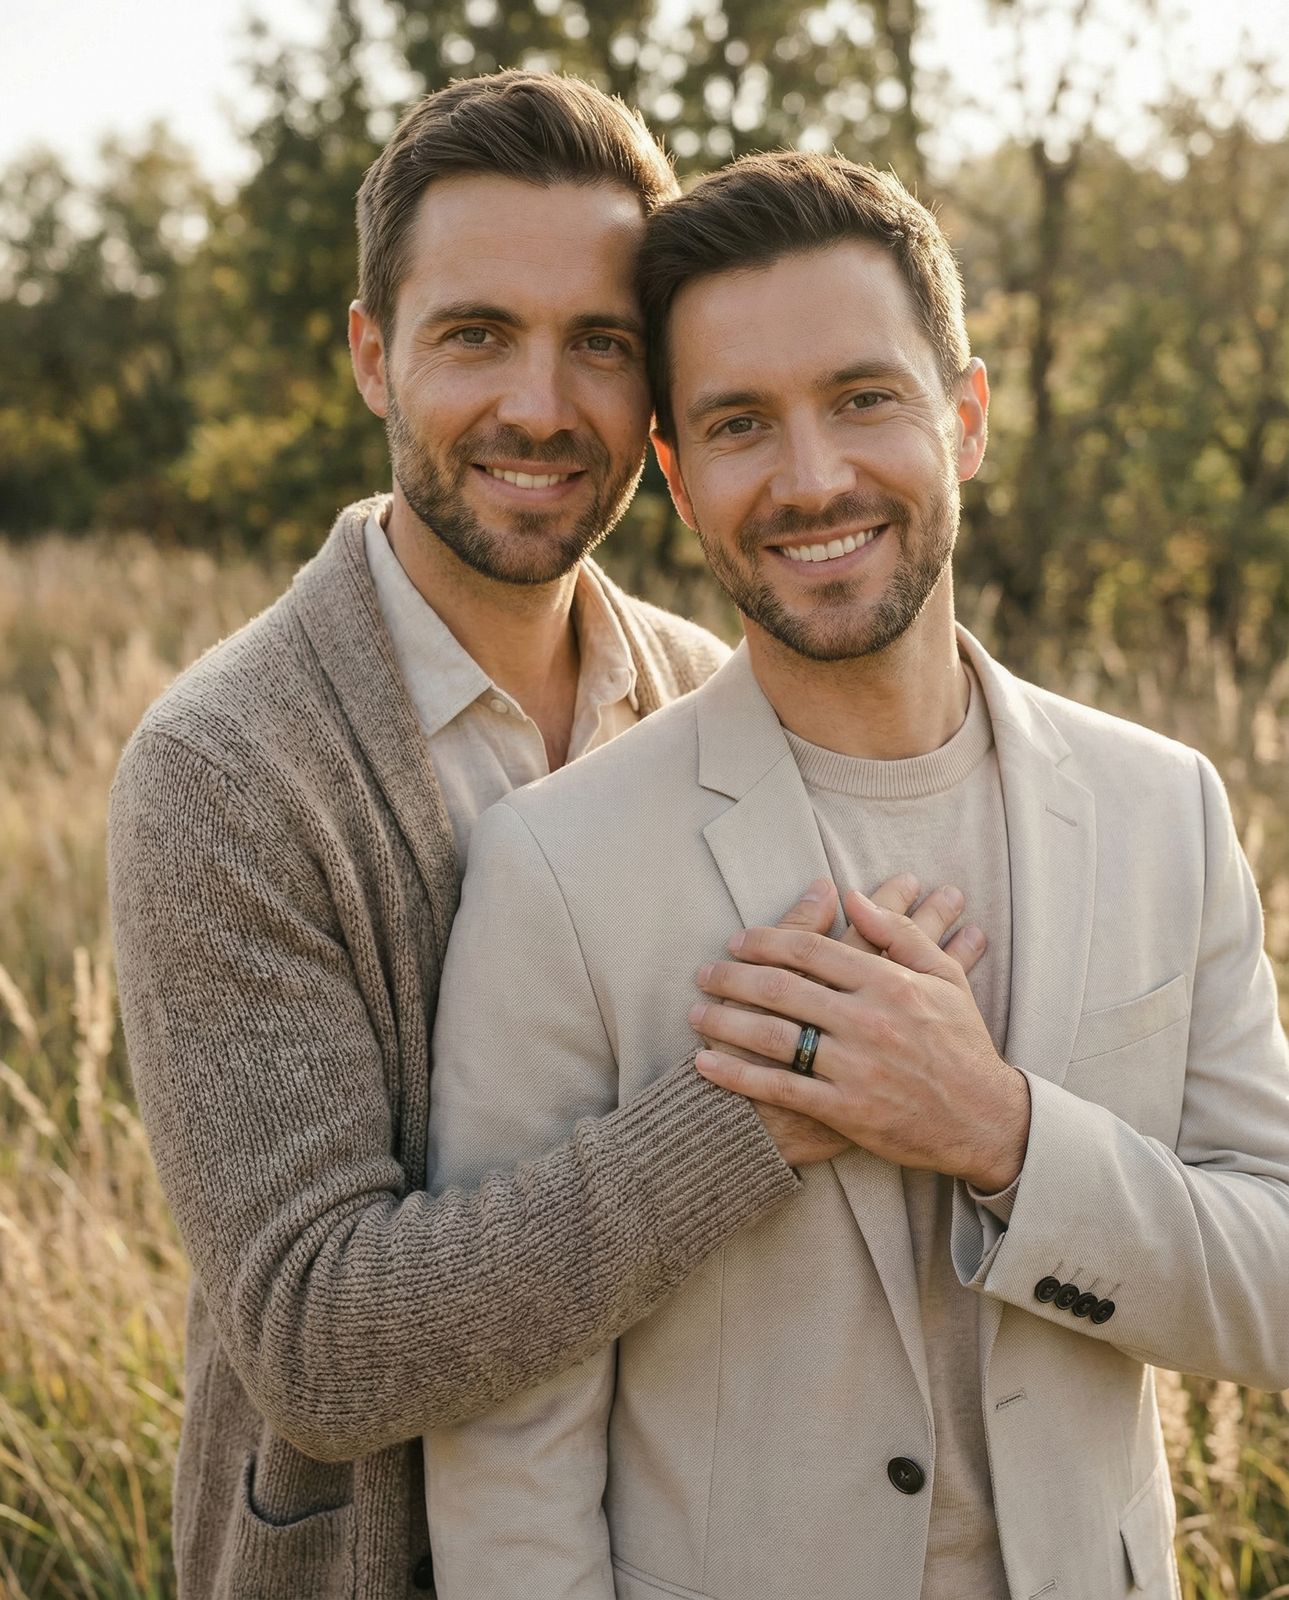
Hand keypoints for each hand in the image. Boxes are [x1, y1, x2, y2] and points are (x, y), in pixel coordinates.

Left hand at [691, 888, 1029, 1190]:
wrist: (984, 1120)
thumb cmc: (962, 1044)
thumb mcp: (944, 979)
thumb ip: (900, 933)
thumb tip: (854, 897)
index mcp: (889, 983)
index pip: (810, 948)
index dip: (766, 940)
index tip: (738, 940)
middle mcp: (868, 1020)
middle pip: (782, 987)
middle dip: (733, 976)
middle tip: (704, 972)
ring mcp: (854, 1067)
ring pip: (773, 1035)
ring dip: (725, 1021)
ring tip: (696, 1012)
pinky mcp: (845, 1110)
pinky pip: (779, 1088)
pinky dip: (736, 1075)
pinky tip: (705, 1064)